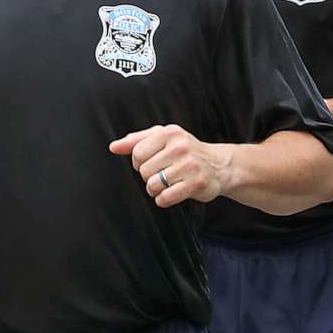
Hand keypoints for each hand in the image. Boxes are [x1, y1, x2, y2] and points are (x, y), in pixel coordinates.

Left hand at [110, 124, 233, 207]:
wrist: (219, 165)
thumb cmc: (186, 152)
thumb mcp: (162, 138)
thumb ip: (136, 141)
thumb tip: (114, 147)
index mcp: (169, 133)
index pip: (137, 153)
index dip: (139, 163)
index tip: (150, 163)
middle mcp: (180, 146)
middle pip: (143, 170)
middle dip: (148, 176)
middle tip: (162, 174)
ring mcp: (189, 165)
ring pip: (152, 185)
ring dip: (156, 189)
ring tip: (167, 184)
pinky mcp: (196, 183)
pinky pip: (165, 197)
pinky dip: (164, 199)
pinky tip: (172, 193)